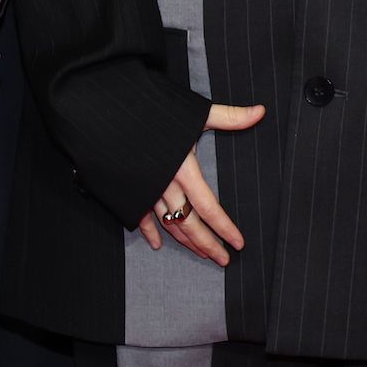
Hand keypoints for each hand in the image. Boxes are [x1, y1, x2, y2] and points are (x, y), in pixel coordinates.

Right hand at [137, 102, 265, 265]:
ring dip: (185, 241)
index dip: (225, 228)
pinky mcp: (128, 188)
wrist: (105, 110)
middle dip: (208, 244)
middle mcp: (164, 184)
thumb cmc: (150, 107)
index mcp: (183, 169)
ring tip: (201, 253)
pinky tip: (157, 244)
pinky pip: (139, 216)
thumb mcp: (193, 112)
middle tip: (223, 260)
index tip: (238, 244)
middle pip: (189, 223)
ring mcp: (144, 188)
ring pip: (168, 223)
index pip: (209, 208)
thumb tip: (261, 111)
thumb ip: (228, 116)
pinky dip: (149, 232)